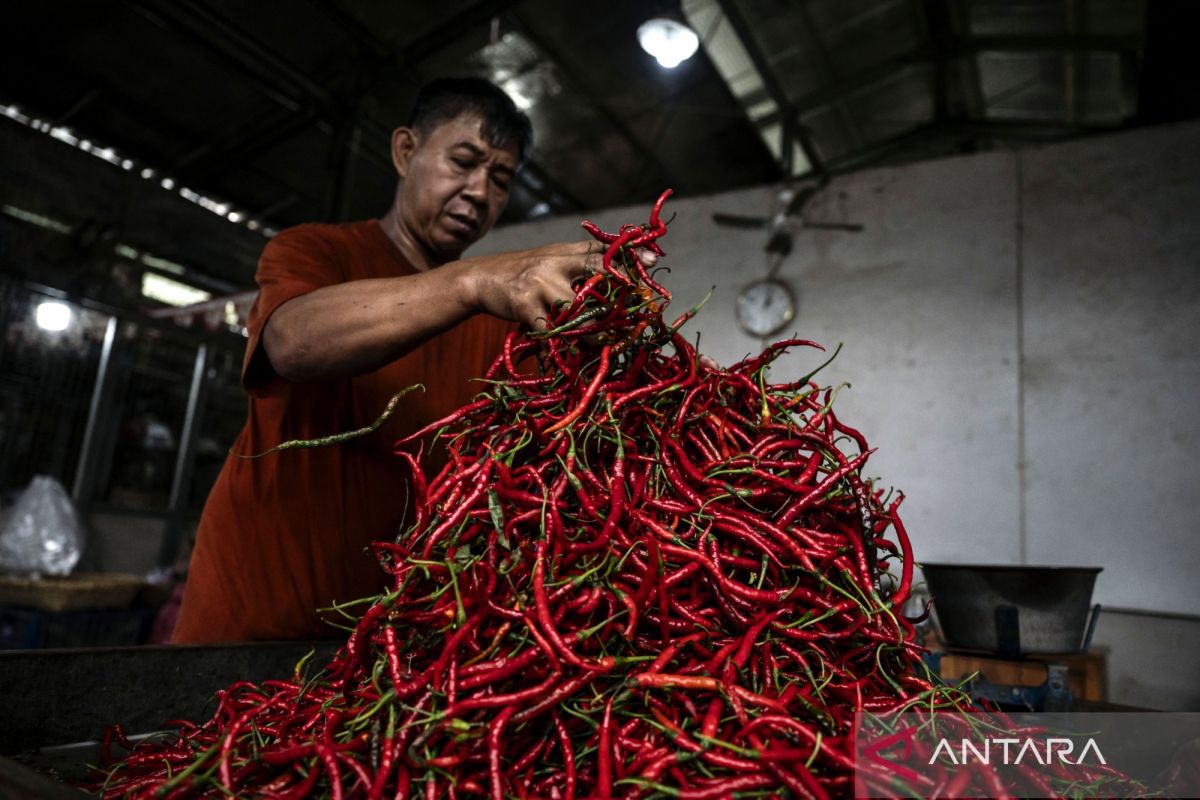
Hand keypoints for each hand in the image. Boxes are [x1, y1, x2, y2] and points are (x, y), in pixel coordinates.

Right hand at [463, 241, 657, 330]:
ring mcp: (539, 283)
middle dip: (619, 293)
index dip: (628, 256)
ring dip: (591, 330)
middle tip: (636, 314)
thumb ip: (579, 262)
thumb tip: (621, 268)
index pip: (602, 250)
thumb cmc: (522, 274)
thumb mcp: (550, 258)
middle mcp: (555, 262)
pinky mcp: (525, 306)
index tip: (653, 264)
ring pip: (576, 308)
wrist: (479, 278)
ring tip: (604, 345)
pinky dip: (561, 344)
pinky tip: (568, 352)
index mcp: (564, 251)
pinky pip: (551, 330)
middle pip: (596, 272)